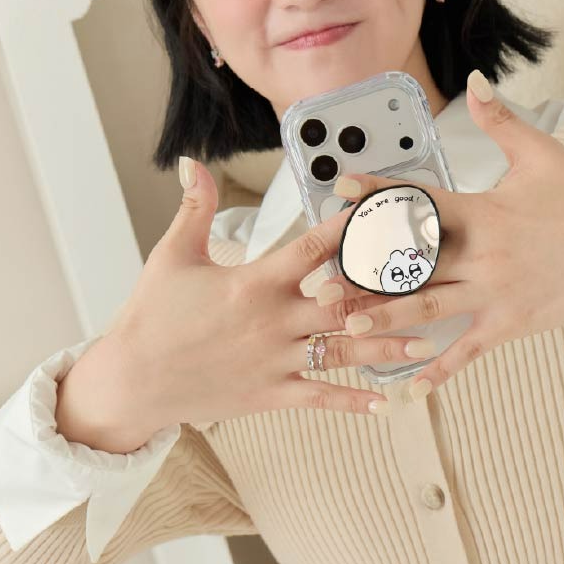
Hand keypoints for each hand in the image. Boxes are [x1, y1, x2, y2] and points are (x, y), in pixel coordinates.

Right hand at [95, 158, 441, 438]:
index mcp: (255, 281)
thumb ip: (196, 208)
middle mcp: (274, 320)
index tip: (385, 212)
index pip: (313, 249)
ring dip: (388, 347)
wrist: (133, 380)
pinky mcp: (271, 394)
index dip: (351, 228)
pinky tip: (385, 401)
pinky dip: (352, 399)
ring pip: (343, 350)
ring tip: (429, 343)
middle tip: (431, 280)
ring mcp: (276, 360)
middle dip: (387, 290)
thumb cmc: (152, 315)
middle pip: (343, 301)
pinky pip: (320, 397)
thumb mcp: (172, 255)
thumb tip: (195, 162)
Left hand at [305, 70, 563, 400]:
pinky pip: (467, 350)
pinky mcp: (511, 323)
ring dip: (384, 321)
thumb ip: (499, 119)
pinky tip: (405, 387)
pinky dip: (437, 370)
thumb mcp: (541, 152)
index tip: (340, 189)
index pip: (421, 199)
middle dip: (361, 274)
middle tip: (316, 284)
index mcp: (483, 210)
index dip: (378, 193)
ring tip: (344, 331)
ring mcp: (495, 292)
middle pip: (412, 263)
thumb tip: (475, 79)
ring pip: (430, 309)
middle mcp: (483, 253)